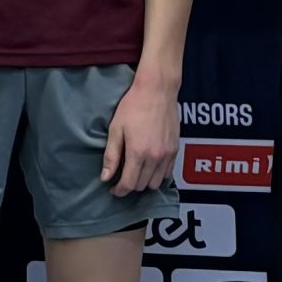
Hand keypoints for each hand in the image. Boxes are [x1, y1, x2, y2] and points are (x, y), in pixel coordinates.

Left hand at [101, 77, 177, 194]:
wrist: (157, 91)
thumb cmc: (133, 107)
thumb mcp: (116, 129)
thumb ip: (111, 156)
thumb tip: (105, 177)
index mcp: (138, 153)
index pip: (129, 184)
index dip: (119, 190)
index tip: (113, 189)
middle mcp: (155, 157)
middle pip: (143, 186)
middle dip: (131, 186)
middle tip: (122, 178)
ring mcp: (168, 154)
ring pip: (156, 183)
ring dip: (145, 182)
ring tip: (136, 172)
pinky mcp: (176, 150)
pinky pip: (168, 173)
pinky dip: (158, 175)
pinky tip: (149, 166)